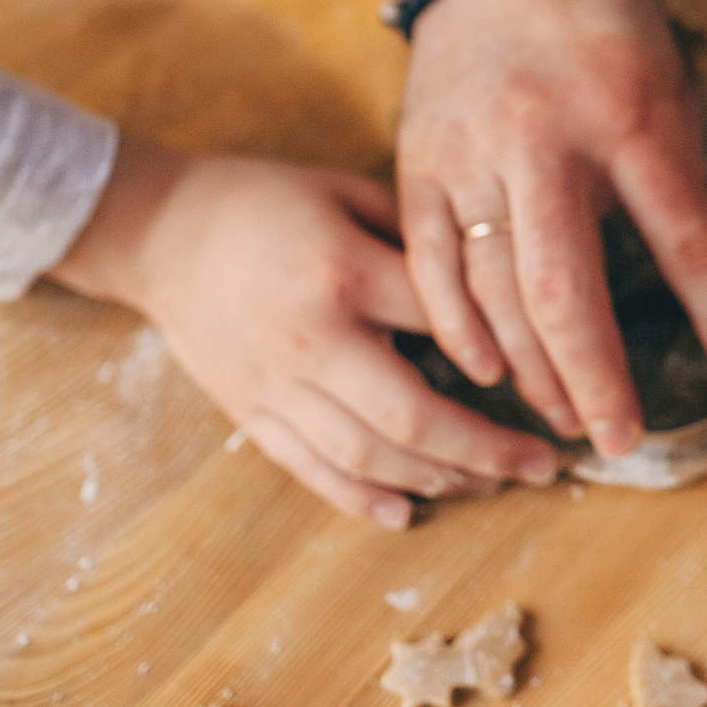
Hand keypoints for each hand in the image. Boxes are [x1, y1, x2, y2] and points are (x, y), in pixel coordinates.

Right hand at [53, 139, 560, 527]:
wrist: (157, 230)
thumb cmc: (264, 200)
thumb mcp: (345, 192)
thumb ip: (414, 236)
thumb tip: (490, 278)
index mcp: (344, 274)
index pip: (446, 325)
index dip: (505, 354)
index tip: (549, 375)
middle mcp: (312, 339)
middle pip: (413, 415)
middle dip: (486, 449)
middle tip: (540, 465)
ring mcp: (275, 385)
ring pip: (367, 455)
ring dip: (437, 479)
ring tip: (490, 484)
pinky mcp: (249, 413)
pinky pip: (309, 469)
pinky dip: (360, 498)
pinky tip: (406, 513)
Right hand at [393, 0, 706, 455]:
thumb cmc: (606, 28)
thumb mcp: (665, 88)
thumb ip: (671, 183)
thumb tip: (699, 288)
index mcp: (627, 119)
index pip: (686, 239)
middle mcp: (541, 144)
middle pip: (564, 290)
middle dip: (594, 379)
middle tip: (623, 442)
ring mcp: (468, 158)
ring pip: (492, 292)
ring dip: (531, 370)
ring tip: (567, 421)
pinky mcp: (416, 167)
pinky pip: (431, 269)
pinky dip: (459, 330)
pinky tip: (487, 373)